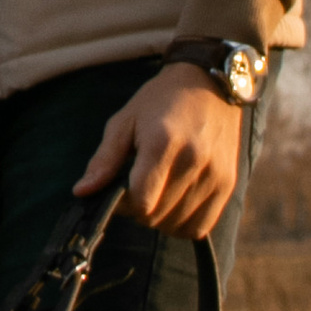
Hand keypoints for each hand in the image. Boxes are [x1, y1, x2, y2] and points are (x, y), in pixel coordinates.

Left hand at [72, 64, 243, 239]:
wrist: (208, 84)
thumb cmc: (160, 101)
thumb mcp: (125, 121)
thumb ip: (104, 159)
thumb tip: (81, 192)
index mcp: (163, 142)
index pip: (141, 202)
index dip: (123, 204)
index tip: (120, 188)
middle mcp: (193, 160)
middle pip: (157, 216)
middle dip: (140, 209)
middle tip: (138, 185)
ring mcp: (215, 174)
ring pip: (177, 225)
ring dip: (160, 217)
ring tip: (158, 190)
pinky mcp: (228, 183)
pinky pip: (200, 226)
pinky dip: (183, 223)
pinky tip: (175, 202)